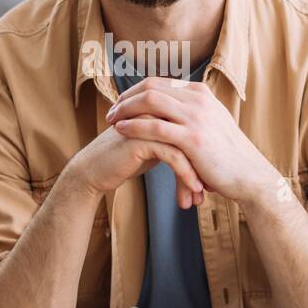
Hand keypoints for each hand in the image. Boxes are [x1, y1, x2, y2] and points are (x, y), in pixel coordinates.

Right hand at [66, 125, 205, 209]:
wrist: (94, 171)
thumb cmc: (126, 159)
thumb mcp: (156, 146)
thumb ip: (175, 140)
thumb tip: (203, 151)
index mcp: (163, 109)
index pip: (195, 130)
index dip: (206, 154)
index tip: (212, 178)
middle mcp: (157, 111)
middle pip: (193, 137)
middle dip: (204, 166)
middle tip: (211, 190)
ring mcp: (150, 122)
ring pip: (186, 148)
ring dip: (196, 175)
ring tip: (199, 197)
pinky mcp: (142, 139)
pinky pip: (174, 157)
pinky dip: (186, 176)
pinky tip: (192, 191)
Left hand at [105, 77, 276, 203]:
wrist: (249, 175)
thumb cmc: (228, 155)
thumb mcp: (211, 124)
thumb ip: (192, 114)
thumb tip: (170, 110)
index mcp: (201, 93)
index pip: (159, 82)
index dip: (135, 91)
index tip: (121, 103)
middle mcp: (198, 99)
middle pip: (150, 87)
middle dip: (126, 98)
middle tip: (111, 111)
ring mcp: (196, 116)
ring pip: (150, 101)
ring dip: (125, 110)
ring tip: (111, 120)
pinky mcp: (192, 137)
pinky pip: (155, 126)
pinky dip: (134, 126)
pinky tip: (121, 131)